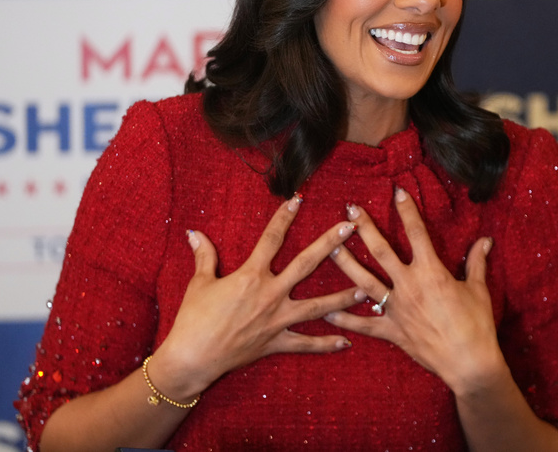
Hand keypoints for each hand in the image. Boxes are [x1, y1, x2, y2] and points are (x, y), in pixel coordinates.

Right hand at [150, 195, 364, 399]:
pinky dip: (327, 345)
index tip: (298, 199)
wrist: (192, 357)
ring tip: (365, 289)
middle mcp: (270, 294)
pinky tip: (347, 343)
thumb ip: (204, 256)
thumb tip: (193, 232)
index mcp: (251, 275)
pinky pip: (307, 344)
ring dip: (343, 297)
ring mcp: (277, 319)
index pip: (271, 239)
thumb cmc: (193, 319)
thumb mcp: (199, 283)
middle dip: (330, 245)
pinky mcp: (277, 342)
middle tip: (351, 230)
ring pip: (317, 306)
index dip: (284, 217)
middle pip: (306, 264)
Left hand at [324, 188, 507, 396]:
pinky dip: (345, 318)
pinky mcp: (392, 331)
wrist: (468, 362)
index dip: (406, 210)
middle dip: (364, 228)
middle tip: (349, 210)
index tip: (396, 191)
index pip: (416, 232)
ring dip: (345, 264)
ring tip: (330, 248)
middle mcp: (409, 285)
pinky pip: (364, 324)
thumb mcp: (479, 289)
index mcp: (431, 271)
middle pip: (381, 251)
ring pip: (364, 281)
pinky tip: (327, 312)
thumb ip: (477, 262)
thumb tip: (485, 240)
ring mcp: (397, 309)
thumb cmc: (477, 325)